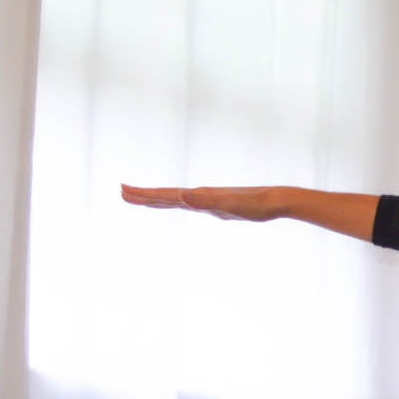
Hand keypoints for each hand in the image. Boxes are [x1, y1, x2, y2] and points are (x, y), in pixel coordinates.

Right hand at [119, 183, 281, 221]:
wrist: (276, 201)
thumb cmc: (254, 205)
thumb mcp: (229, 206)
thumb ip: (205, 201)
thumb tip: (183, 197)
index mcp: (199, 196)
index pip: (166, 195)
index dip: (144, 196)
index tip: (124, 192)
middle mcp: (201, 195)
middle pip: (167, 195)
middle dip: (144, 196)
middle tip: (122, 192)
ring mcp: (209, 200)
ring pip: (178, 199)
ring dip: (159, 199)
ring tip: (144, 198)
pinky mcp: (219, 206)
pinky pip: (193, 204)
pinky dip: (181, 203)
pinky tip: (182, 203)